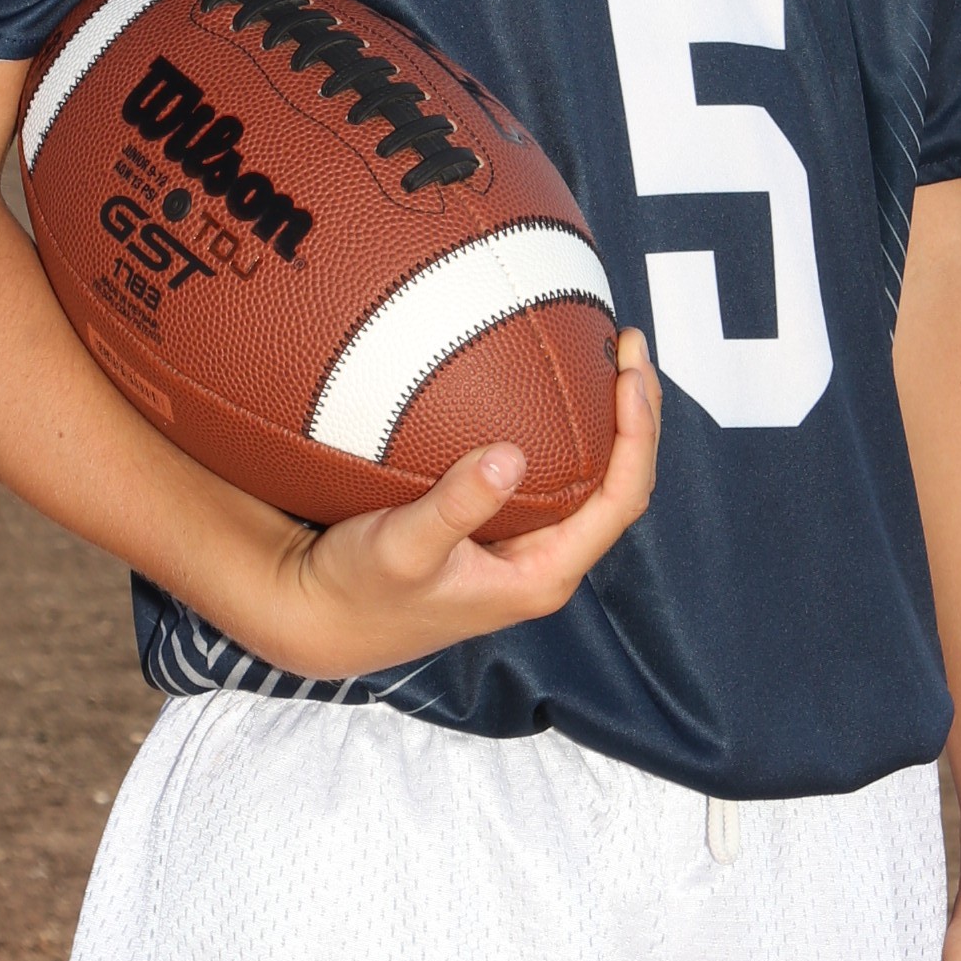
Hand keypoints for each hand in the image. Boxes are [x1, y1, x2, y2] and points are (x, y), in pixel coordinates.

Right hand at [262, 328, 661, 677]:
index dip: (637, 436)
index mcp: (541, 576)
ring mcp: (527, 546)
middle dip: (637, 413)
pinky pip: (555, 476)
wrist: (323, 616)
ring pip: (594, 479)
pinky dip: (568, 429)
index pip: (620, 501)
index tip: (628, 376)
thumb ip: (456, 506)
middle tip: (628, 344)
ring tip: (609, 355)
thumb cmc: (359, 589)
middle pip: (621, 484)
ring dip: (609, 419)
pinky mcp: (502, 530)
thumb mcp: (401, 546)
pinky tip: (553, 388)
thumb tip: (510, 455)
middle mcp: (546, 562)